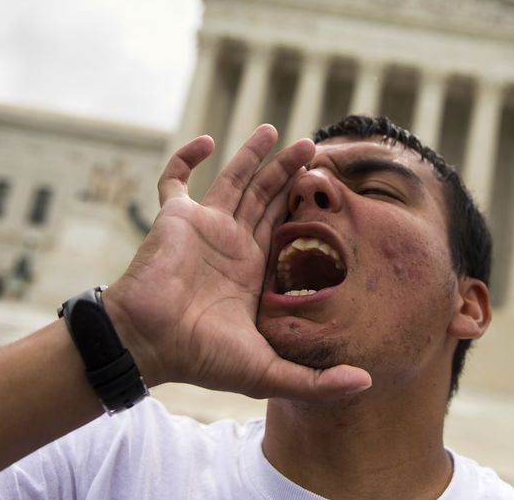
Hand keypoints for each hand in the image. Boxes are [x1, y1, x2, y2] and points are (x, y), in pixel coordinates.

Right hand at [105, 125, 370, 400]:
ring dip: (253, 154)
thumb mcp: (266, 373)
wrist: (148, 344)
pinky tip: (208, 140)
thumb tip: (366, 384)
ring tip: (277, 129)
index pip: (285, 227)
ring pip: (233, 179)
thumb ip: (315, 381)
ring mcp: (203, 226)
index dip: (303, 206)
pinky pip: (176, 179)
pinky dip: (187, 158)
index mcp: (253, 269)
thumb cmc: (200, 358)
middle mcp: (232, 243)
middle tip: (312, 146)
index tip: (328, 184)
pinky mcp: (174, 217)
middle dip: (288, 170)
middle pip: (266, 196)